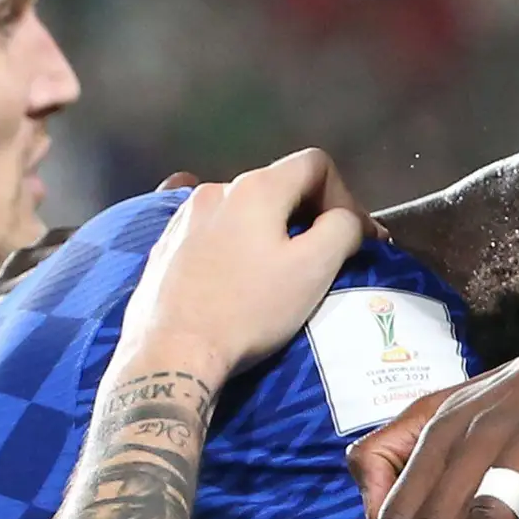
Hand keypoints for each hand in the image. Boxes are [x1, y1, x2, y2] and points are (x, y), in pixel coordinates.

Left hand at [116, 149, 367, 387]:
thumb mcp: (313, 269)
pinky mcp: (165, 247)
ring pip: (244, 211)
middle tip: (326, 256)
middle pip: (279, 185)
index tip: (354, 238)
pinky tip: (236, 276)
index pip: (315, 164)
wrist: (171, 353)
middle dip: (310, 215)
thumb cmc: (248, 310)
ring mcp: (183, 217)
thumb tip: (347, 220)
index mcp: (255, 188)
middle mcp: (216, 191)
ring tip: (278, 270)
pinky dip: (235, 245)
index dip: (345, 196)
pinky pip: (212, 232)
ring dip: (270, 231)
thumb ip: (343, 229)